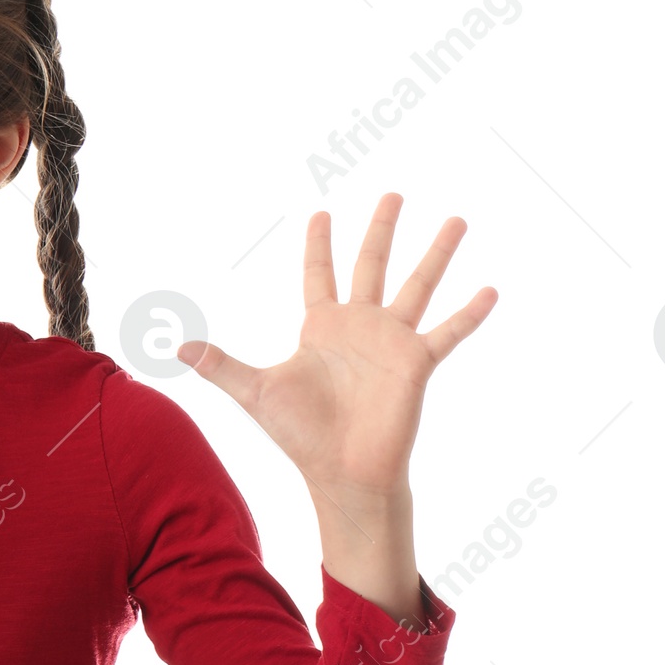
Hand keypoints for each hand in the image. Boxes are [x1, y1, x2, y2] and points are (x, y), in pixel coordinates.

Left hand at [175, 193, 496, 499]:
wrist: (340, 471)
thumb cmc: (300, 435)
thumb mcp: (255, 390)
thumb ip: (220, 365)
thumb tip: (174, 345)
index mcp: (322, 328)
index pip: (319, 274)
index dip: (319, 244)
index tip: (321, 213)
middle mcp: (360, 328)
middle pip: (372, 265)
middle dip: (381, 229)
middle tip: (394, 194)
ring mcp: (392, 343)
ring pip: (417, 285)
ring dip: (437, 253)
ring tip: (457, 219)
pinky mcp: (416, 364)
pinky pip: (448, 332)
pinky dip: (468, 313)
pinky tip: (490, 289)